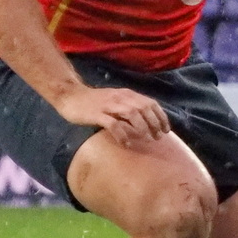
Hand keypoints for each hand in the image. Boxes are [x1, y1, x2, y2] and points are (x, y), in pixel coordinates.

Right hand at [53, 83, 170, 147]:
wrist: (71, 95)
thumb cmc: (94, 101)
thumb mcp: (115, 100)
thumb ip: (129, 108)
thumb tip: (146, 122)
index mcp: (127, 94)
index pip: (150, 103)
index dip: (160, 116)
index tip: (166, 129)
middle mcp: (120, 97)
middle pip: (144, 108)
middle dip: (154, 123)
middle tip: (158, 137)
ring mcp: (108, 105)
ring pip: (132, 113)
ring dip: (142, 127)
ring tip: (147, 139)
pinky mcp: (96, 114)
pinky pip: (112, 124)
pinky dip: (122, 134)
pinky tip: (126, 143)